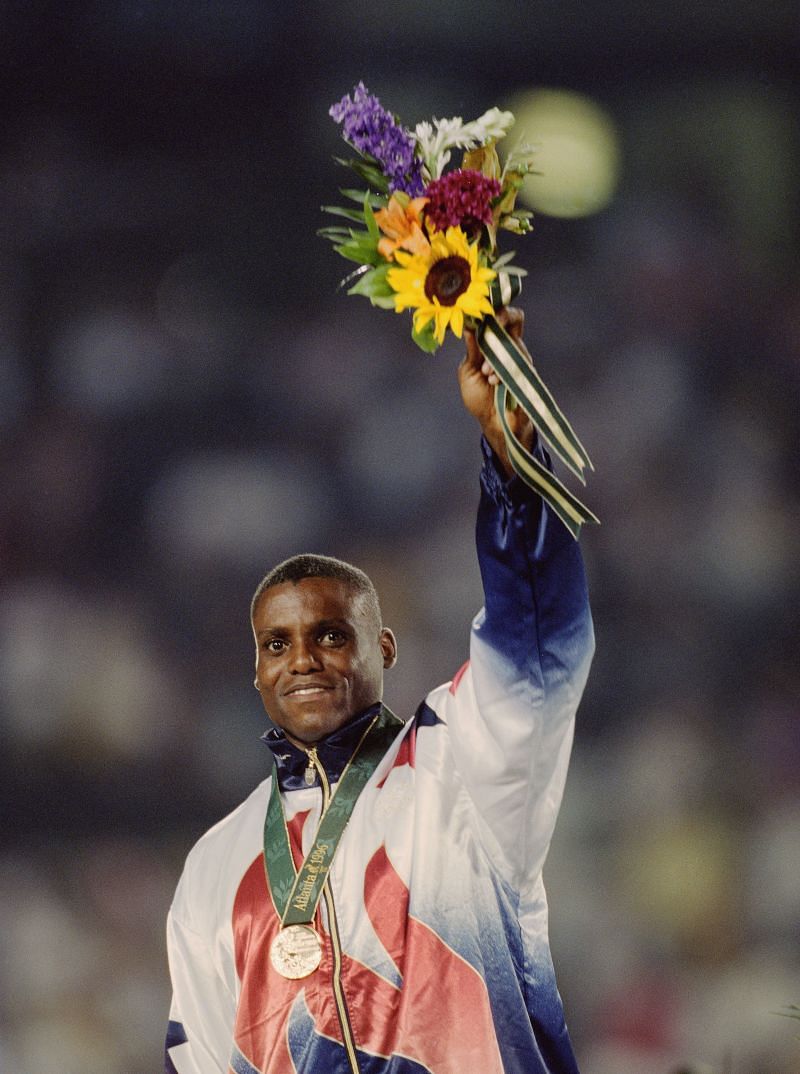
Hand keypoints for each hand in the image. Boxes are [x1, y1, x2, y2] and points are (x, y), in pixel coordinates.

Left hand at [458, 307, 534, 477]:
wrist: (493, 425)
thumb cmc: (479, 398)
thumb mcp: (468, 371)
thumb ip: (471, 349)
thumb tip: (470, 325)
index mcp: (494, 345)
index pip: (500, 317)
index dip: (494, 309)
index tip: (481, 311)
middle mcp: (510, 349)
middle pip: (515, 318)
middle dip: (502, 317)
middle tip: (491, 324)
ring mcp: (521, 361)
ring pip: (513, 342)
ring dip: (494, 356)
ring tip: (486, 374)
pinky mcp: (527, 375)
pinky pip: (518, 363)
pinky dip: (501, 371)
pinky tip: (494, 383)